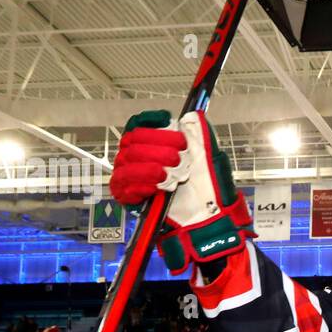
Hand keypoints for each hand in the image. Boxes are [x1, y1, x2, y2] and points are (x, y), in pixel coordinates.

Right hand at [110, 110, 255, 273]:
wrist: (209, 218)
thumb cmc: (209, 188)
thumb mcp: (208, 156)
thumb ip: (199, 133)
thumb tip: (192, 114)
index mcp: (155, 145)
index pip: (139, 124)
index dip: (151, 121)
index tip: (168, 122)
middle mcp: (140, 158)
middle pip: (132, 140)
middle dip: (158, 146)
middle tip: (180, 159)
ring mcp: (133, 177)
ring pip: (126, 161)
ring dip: (151, 166)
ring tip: (172, 175)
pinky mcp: (129, 198)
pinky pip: (122, 185)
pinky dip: (141, 184)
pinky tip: (158, 187)